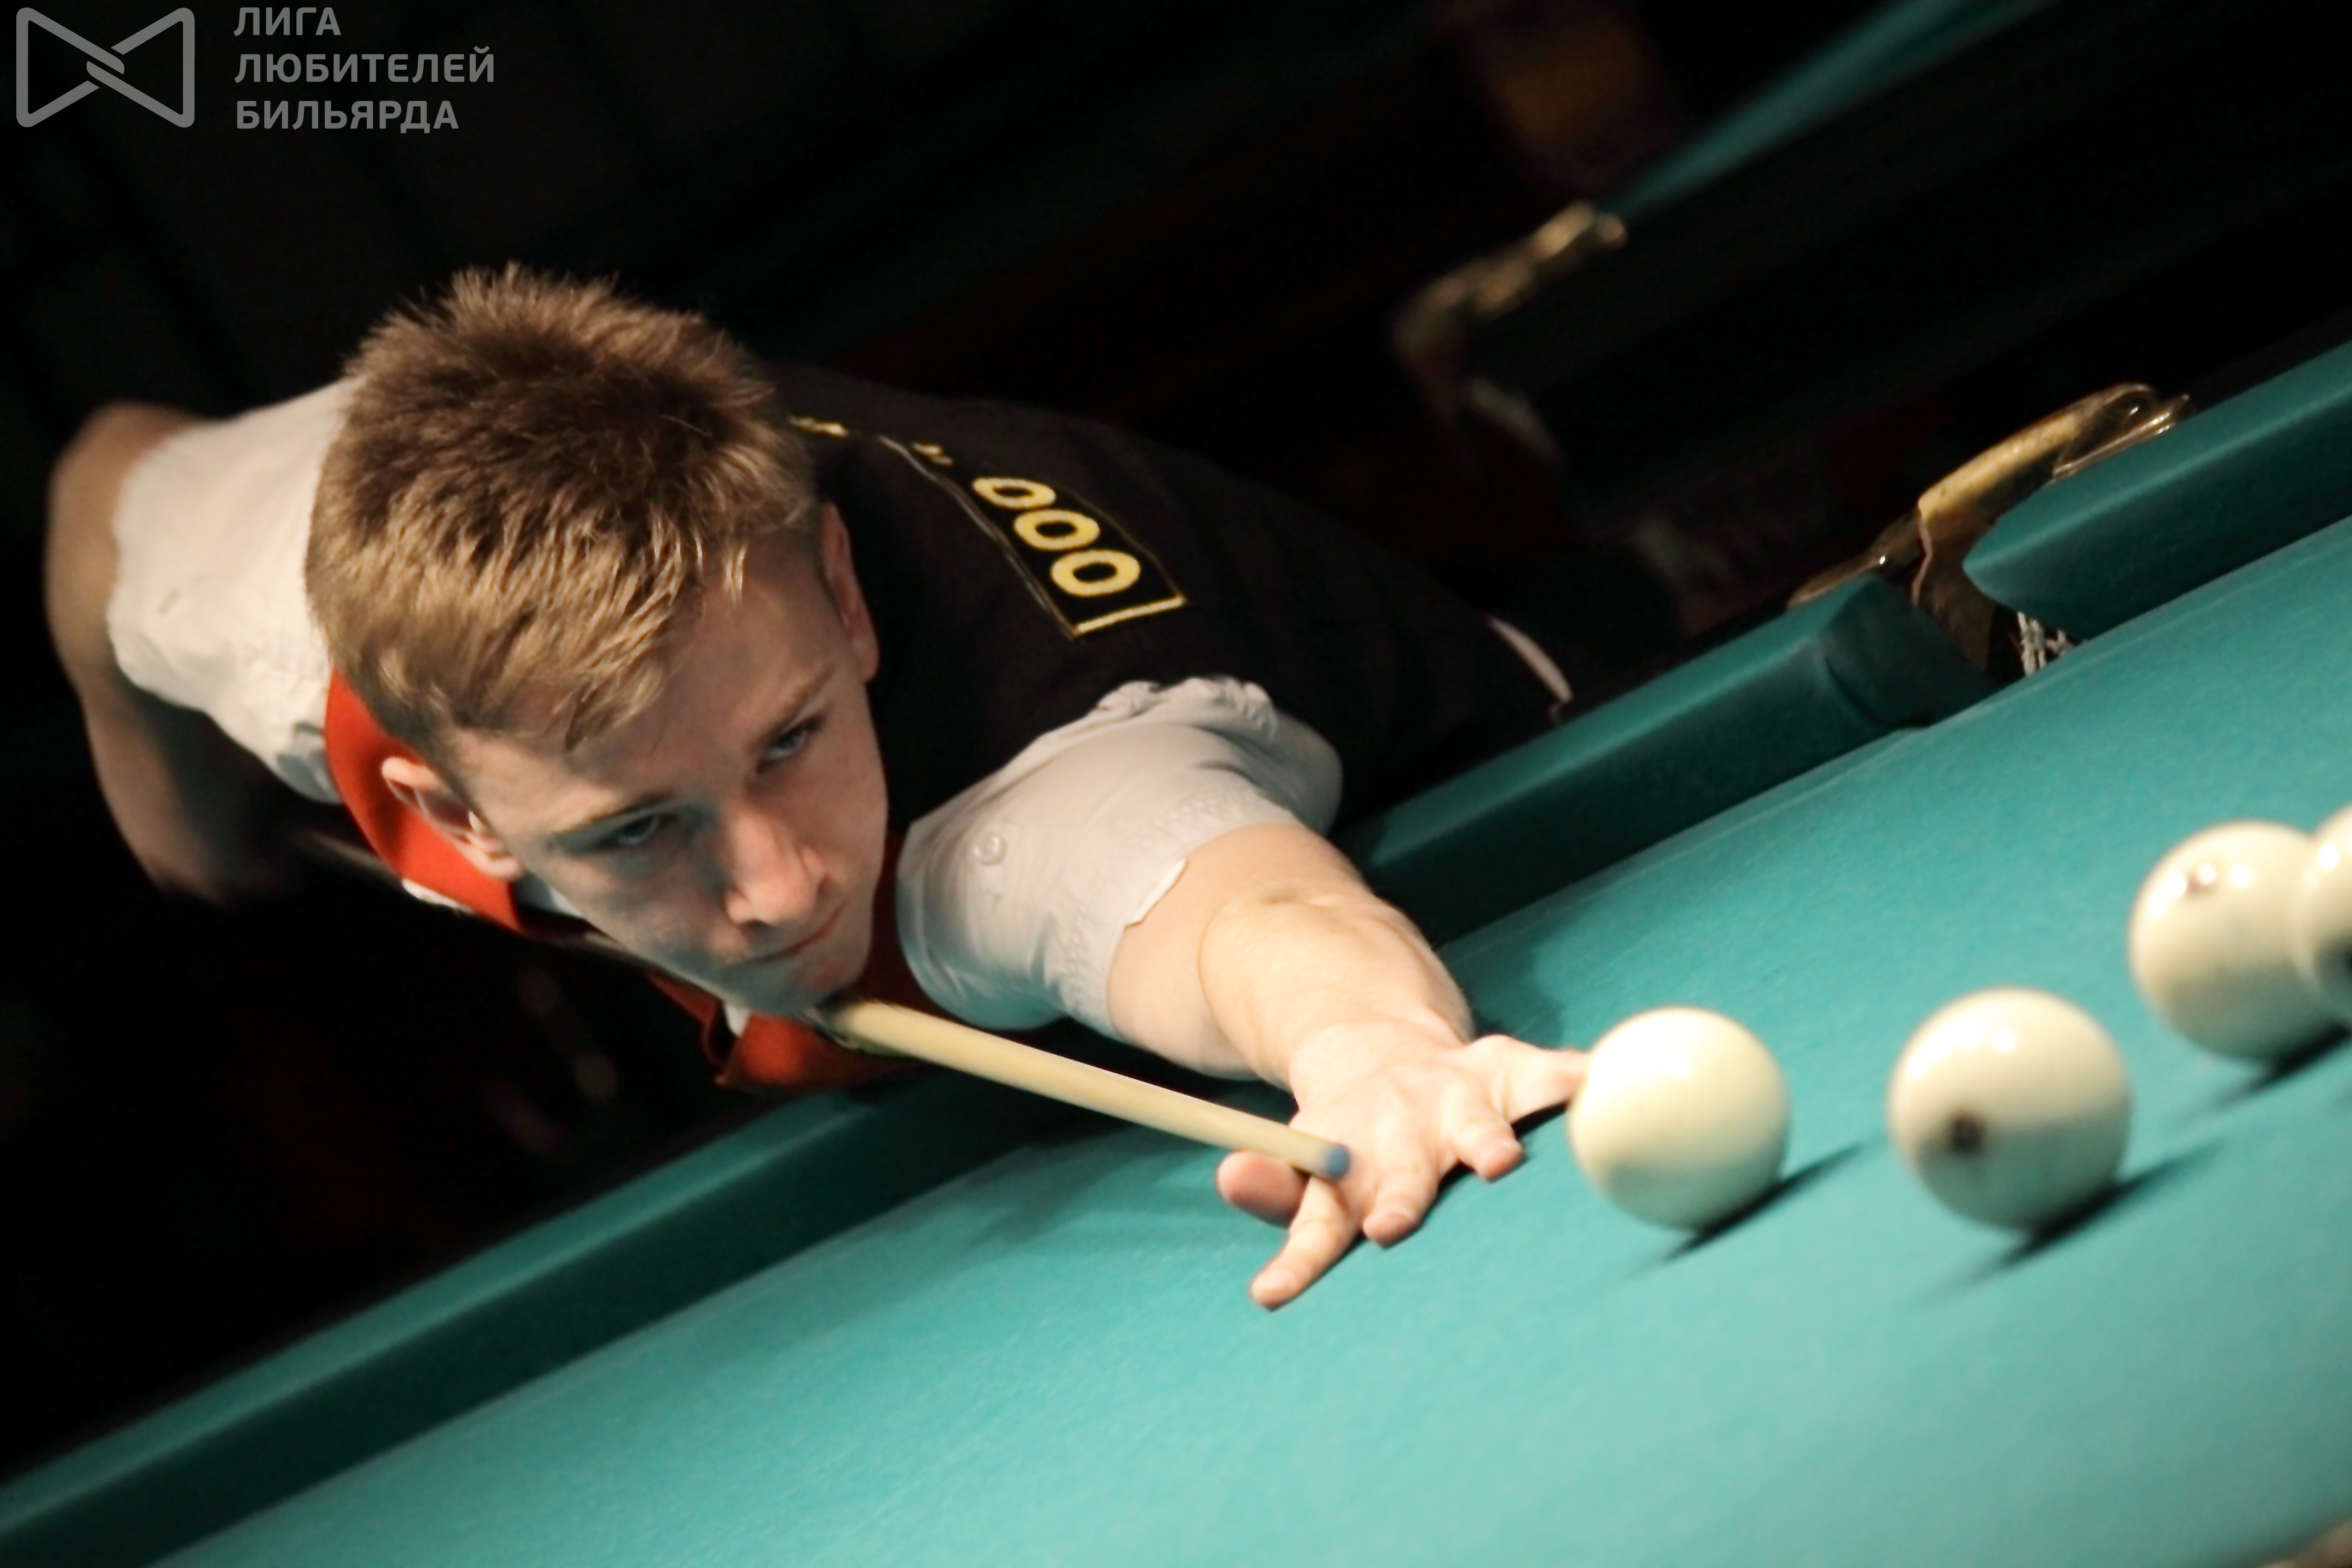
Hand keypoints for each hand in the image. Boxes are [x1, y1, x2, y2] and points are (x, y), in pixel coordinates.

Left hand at [1216, 1024, 1584, 1307]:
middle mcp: (1404, 1132)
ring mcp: (1460, 1099)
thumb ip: (1279, 1190)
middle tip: (1391, 1228)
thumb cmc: (1355, 1146)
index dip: (1300, 1260)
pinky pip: (1550, 1074)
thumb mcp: (1311, 1174)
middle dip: (1400, 1201)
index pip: (1316, 1224)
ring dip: (1487, 1144)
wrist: (1382, 1053)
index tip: (1271, 1293)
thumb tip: (1228, 1175)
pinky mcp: (1510, 1070)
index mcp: (1350, 1168)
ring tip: (1500, 1166)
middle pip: (1402, 1176)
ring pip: (1476, 1124)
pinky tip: (1597, 1083)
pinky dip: (1575, 1078)